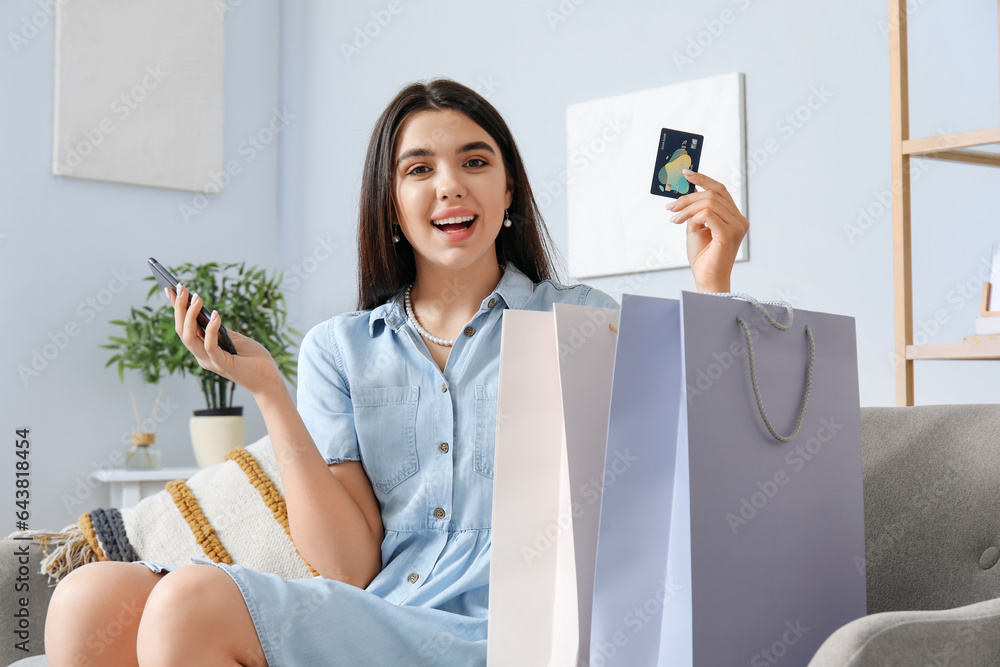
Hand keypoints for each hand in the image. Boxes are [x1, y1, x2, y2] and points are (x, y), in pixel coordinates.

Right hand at [167, 283, 283, 397]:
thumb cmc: (253, 358)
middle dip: (179, 308)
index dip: (176, 309)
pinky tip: (215, 314)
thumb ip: (219, 330)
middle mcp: (202, 356)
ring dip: (189, 316)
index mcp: (203, 349)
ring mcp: (210, 361)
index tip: (170, 288)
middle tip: (181, 288)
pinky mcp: (222, 364)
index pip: (184, 327)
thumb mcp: (234, 339)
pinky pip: (210, 346)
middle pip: (182, 331)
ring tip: (196, 297)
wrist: (269, 379)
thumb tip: (207, 313)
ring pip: (189, 338)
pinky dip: (210, 329)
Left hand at [668, 170, 748, 292]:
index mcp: (734, 217)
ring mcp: (736, 227)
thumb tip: (689, 193)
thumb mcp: (696, 228)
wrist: (706, 279)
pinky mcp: (728, 234)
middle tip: (671, 206)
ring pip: (709, 203)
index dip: (703, 179)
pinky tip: (686, 226)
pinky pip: (708, 214)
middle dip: (688, 197)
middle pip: (713, 194)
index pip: (721, 190)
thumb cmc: (703, 257)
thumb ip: (696, 211)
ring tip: (674, 219)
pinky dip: (693, 217)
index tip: (686, 174)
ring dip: (687, 209)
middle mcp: (739, 220)